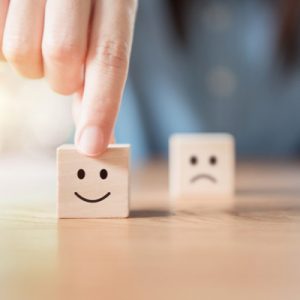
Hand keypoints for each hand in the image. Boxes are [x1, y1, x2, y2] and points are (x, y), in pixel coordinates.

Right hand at [0, 0, 136, 155]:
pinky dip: (3, 46)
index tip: (91, 147)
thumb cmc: (85, 13)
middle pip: (62, 55)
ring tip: (39, 41)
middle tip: (63, 68)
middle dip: (62, 79)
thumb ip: (100, 83)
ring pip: (20, 51)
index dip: (101, 106)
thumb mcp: (103, 36)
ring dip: (30, 64)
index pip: (110, 57)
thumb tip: (98, 141)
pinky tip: (18, 27)